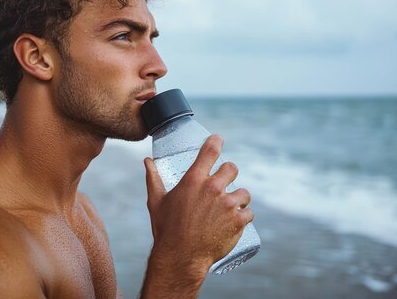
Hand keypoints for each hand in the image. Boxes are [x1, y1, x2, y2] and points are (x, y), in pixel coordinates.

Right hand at [144, 135, 253, 272]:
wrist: (180, 257)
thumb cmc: (166, 228)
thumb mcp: (156, 201)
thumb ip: (153, 178)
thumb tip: (147, 161)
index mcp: (193, 180)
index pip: (210, 150)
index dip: (216, 141)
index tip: (218, 140)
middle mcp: (213, 188)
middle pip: (231, 168)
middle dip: (228, 174)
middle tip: (224, 184)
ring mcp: (227, 204)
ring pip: (243, 192)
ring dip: (238, 198)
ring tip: (229, 208)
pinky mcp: (238, 221)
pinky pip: (249, 212)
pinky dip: (243, 216)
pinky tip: (235, 221)